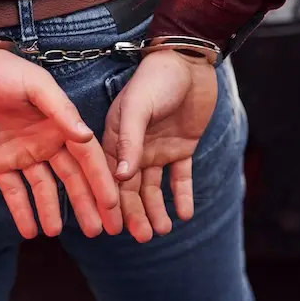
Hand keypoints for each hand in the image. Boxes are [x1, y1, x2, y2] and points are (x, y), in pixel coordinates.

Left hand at [0, 49, 120, 238]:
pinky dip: (22, 211)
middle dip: (86, 203)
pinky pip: (13, 191)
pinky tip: (30, 231)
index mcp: (60, 124)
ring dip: (52, 210)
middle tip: (99, 231)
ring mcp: (23, 154)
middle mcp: (46, 142)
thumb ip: (60, 110)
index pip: (87, 157)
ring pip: (45, 188)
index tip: (113, 204)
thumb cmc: (1, 71)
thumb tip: (85, 137)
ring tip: (56, 233)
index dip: (101, 180)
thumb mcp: (34, 85)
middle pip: (72, 178)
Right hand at [103, 50, 217, 241]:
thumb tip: (121, 178)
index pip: (109, 176)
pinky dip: (182, 196)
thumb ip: (129, 141)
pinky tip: (185, 214)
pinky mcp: (181, 148)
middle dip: (135, 213)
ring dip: (156, 210)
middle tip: (142, 238)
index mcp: (115, 137)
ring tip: (162, 231)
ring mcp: (158, 148)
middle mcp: (134, 147)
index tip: (112, 227)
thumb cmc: (156, 78)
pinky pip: (180, 178)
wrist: (190, 62)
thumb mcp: (138, 107)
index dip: (110, 201)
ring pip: (154, 188)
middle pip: (132, 188)